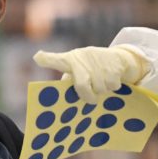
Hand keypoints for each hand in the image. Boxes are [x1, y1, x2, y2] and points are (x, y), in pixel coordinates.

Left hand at [33, 44, 149, 102]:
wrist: (119, 57)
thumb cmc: (92, 69)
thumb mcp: (79, 70)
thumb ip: (69, 82)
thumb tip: (61, 101)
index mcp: (71, 60)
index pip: (57, 60)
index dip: (47, 59)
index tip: (38, 57)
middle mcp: (83, 58)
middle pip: (82, 86)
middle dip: (88, 96)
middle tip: (91, 99)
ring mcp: (98, 62)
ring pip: (100, 89)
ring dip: (103, 90)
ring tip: (103, 82)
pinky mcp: (112, 65)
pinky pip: (112, 85)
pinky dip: (114, 86)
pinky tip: (113, 78)